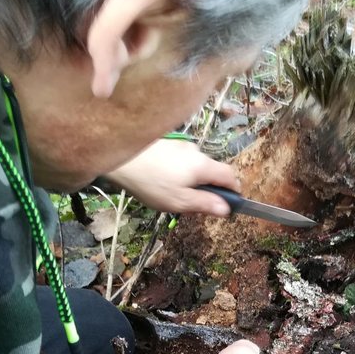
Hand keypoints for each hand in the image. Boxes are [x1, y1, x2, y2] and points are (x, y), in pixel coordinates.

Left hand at [105, 138, 239, 216]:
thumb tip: (226, 209)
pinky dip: (177, 172)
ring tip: (170, 193)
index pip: (230, 176)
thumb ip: (205, 204)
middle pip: (212, 171)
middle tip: (192, 205)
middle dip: (207, 188)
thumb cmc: (151, 183)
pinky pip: (180, 161)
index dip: (234, 191)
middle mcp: (195, 152)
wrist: (120, 159)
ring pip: (194, 166)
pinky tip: (160, 181)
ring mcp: (180, 146)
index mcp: (203, 166)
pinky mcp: (166, 144)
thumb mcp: (180, 201)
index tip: (228, 204)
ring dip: (190, 180)